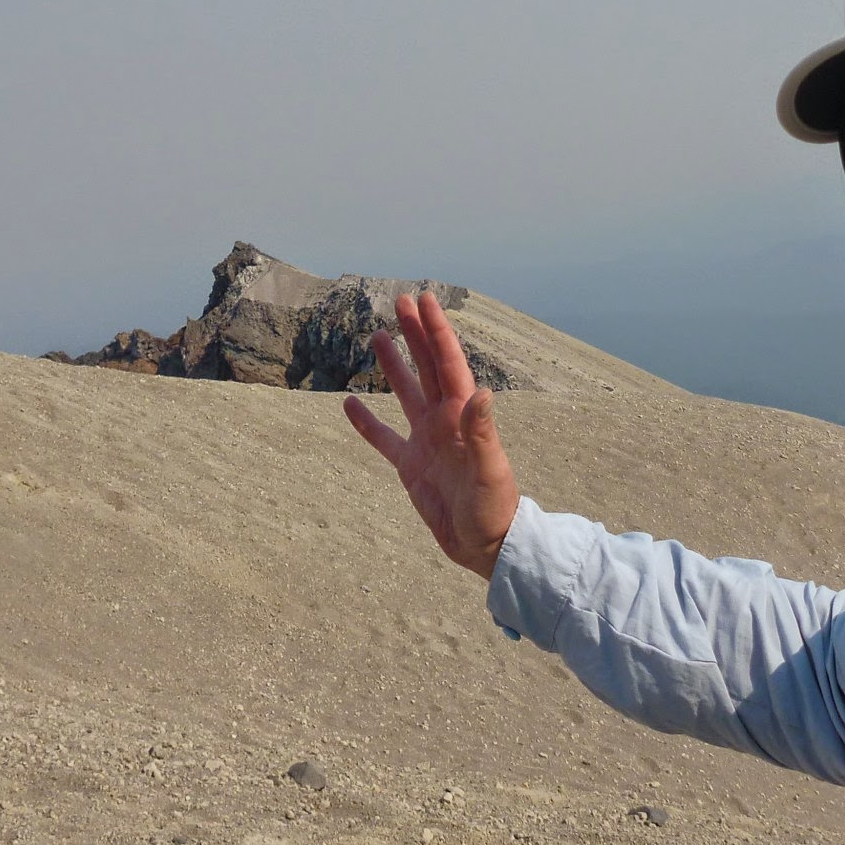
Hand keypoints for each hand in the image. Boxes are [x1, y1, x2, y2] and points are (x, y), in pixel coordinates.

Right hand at [343, 291, 519, 579]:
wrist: (485, 544)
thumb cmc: (494, 507)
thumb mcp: (490, 469)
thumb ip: (482, 432)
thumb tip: (482, 392)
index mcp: (462, 416)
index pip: (448, 363)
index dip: (436, 331)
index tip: (425, 300)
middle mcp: (444, 421)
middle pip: (427, 367)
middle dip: (416, 334)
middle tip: (402, 300)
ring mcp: (426, 441)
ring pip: (405, 393)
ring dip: (394, 366)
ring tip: (379, 336)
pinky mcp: (410, 466)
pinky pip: (383, 439)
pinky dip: (367, 423)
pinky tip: (350, 404)